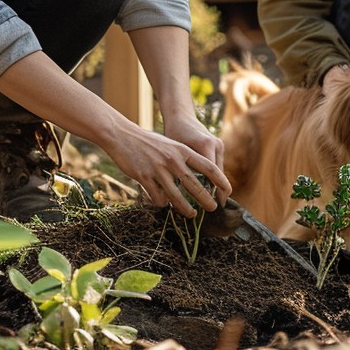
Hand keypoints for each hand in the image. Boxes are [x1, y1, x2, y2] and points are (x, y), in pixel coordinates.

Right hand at [104, 125, 230, 217]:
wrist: (122, 135)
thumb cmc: (148, 142)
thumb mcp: (170, 145)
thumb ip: (182, 158)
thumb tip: (196, 175)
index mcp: (181, 150)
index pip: (208, 166)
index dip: (220, 180)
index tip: (227, 191)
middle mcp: (172, 160)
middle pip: (195, 185)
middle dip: (206, 200)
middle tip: (212, 208)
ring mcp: (157, 169)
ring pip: (176, 196)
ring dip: (186, 208)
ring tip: (192, 214)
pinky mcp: (143, 177)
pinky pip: (157, 197)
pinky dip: (162, 203)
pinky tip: (163, 203)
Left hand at [163, 115, 227, 203]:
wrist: (180, 115)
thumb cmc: (174, 132)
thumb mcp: (175, 150)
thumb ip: (180, 168)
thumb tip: (176, 191)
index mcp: (205, 145)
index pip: (214, 173)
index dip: (214, 190)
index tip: (214, 205)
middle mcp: (216, 145)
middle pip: (220, 174)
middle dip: (219, 192)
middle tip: (214, 208)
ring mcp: (218, 145)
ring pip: (219, 172)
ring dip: (216, 186)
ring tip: (211, 202)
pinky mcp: (217, 147)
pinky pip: (216, 167)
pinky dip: (212, 178)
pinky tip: (207, 189)